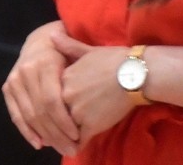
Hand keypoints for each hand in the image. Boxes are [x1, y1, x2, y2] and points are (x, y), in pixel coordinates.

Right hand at [3, 20, 81, 155]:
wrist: (40, 41)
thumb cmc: (65, 52)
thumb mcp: (76, 54)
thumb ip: (82, 74)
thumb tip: (88, 88)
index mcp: (44, 64)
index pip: (52, 100)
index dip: (63, 121)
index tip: (78, 136)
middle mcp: (25, 71)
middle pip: (40, 110)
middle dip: (56, 134)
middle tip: (71, 149)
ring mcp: (14, 79)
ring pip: (28, 115)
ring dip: (44, 136)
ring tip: (61, 148)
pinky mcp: (8, 87)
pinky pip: (15, 113)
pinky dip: (26, 131)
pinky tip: (39, 144)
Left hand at [54, 30, 135, 147]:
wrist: (135, 74)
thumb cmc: (114, 60)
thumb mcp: (87, 50)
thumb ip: (68, 46)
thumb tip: (52, 34)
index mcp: (62, 77)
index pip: (47, 96)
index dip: (47, 106)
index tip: (48, 113)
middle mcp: (66, 94)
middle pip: (51, 114)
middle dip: (51, 125)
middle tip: (50, 134)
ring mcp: (78, 111)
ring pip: (63, 129)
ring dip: (62, 137)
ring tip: (63, 143)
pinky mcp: (92, 125)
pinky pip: (79, 139)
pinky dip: (76, 145)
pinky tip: (76, 147)